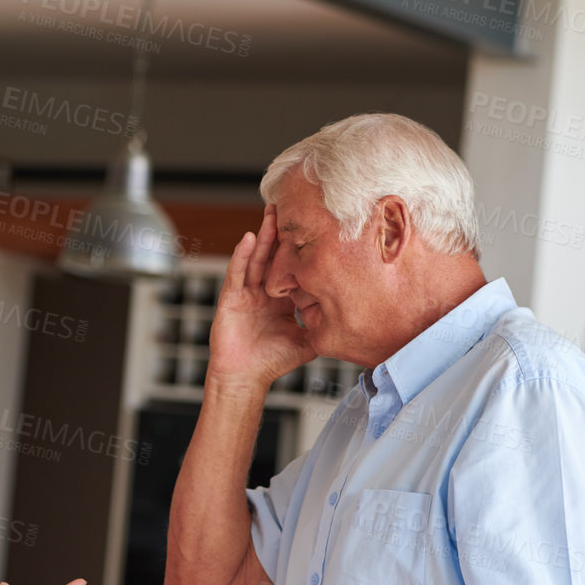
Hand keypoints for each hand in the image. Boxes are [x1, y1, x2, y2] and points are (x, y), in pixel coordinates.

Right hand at [206, 205, 314, 389]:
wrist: (245, 378)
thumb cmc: (272, 362)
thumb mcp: (307, 342)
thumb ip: (324, 329)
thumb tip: (353, 322)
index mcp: (281, 298)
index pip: (291, 267)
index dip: (300, 248)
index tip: (314, 226)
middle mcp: (263, 291)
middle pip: (273, 255)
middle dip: (281, 232)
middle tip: (291, 206)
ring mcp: (246, 292)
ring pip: (257, 258)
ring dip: (264, 236)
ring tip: (271, 213)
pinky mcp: (231, 298)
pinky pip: (238, 273)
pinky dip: (243, 256)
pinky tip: (250, 238)